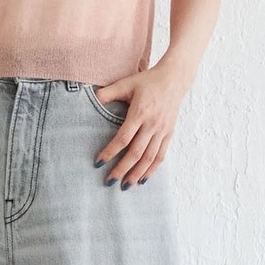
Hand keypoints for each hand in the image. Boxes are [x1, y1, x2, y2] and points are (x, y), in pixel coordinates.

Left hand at [92, 59, 192, 187]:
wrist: (174, 79)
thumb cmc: (147, 81)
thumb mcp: (126, 83)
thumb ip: (108, 93)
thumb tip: (91, 99)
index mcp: (140, 113)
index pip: (123, 138)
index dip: (110, 152)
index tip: (99, 162)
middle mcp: (152, 124)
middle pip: (136, 153)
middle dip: (122, 169)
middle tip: (109, 182)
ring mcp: (162, 131)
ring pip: (149, 158)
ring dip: (137, 174)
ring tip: (125, 186)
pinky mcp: (169, 134)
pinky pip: (161, 156)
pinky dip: (152, 170)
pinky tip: (142, 179)